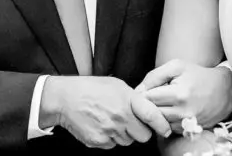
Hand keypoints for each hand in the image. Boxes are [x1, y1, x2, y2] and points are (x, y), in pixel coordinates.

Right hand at [40, 75, 170, 148]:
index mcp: (128, 101)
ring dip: (124, 134)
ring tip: (112, 121)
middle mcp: (120, 118)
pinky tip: (102, 126)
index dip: (162, 125)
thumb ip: (134, 97)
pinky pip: (112, 145)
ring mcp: (109, 131)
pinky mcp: (98, 142)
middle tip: (132, 123)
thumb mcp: (117, 85)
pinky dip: (110, 138)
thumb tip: (147, 107)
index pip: (153, 116)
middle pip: (143, 136)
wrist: (65, 99)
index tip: (166, 129)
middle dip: (140, 131)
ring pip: (127, 141)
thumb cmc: (91, 88)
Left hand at [137, 59, 231, 131]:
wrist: (223, 91)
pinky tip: (171, 109)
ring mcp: (185, 124)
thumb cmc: (198, 75)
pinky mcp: (187, 130)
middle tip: (153, 95)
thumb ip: (155, 75)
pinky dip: (165, 119)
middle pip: (151, 112)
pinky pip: (166, 127)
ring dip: (156, 113)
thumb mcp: (177, 66)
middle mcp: (182, 112)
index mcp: (179, 94)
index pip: (147, 98)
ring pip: (157, 121)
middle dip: (148, 104)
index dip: (143, 93)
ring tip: (163, 101)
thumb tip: (138, 90)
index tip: (146, 89)